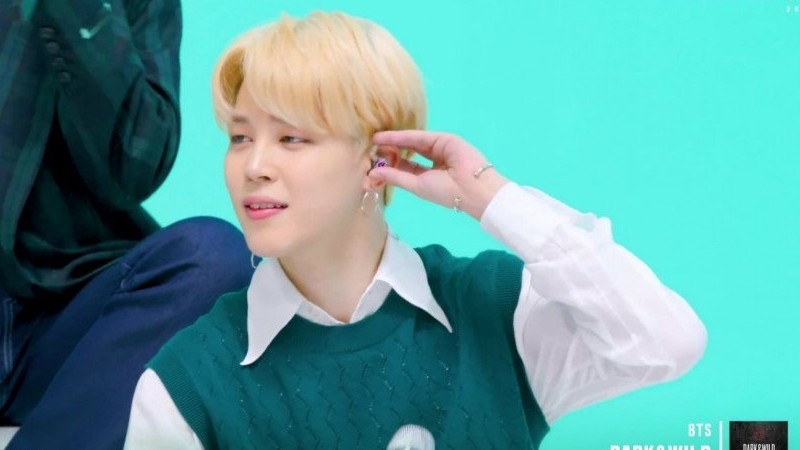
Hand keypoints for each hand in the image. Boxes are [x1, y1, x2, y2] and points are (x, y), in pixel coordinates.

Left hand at [368, 130, 508, 219]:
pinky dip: (402, 136)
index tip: (370, 163)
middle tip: (369, 149)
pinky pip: (419, 137)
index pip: (405, 167)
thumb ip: (395, 177)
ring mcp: (438, 149)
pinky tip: (386, 137)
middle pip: (406, 154)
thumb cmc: (445, 192)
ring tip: (374, 140)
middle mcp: (433, 162)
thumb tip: (373, 173)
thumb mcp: (416, 186)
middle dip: (389, 151)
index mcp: (428, 177)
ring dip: (393, 141)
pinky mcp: (443, 139)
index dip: (389, 164)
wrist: (472, 188)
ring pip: (411, 143)